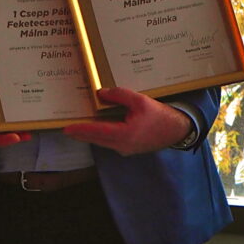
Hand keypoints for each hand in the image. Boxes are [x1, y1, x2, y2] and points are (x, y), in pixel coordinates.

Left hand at [62, 87, 193, 155]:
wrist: (177, 130)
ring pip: (102, 142)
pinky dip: (99, 136)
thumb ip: (119, 95)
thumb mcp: (140, 100)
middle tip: (66, 129)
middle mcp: (122, 145)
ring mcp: (125, 149)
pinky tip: (95, 129)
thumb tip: (100, 94)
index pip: (97, 131)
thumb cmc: (161, 116)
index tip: (67, 128)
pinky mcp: (128, 148)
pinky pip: (109, 142)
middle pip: (96, 139)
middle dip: (80, 134)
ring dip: (89, 135)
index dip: (81, 129)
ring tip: (77, 128)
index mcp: (125, 134)